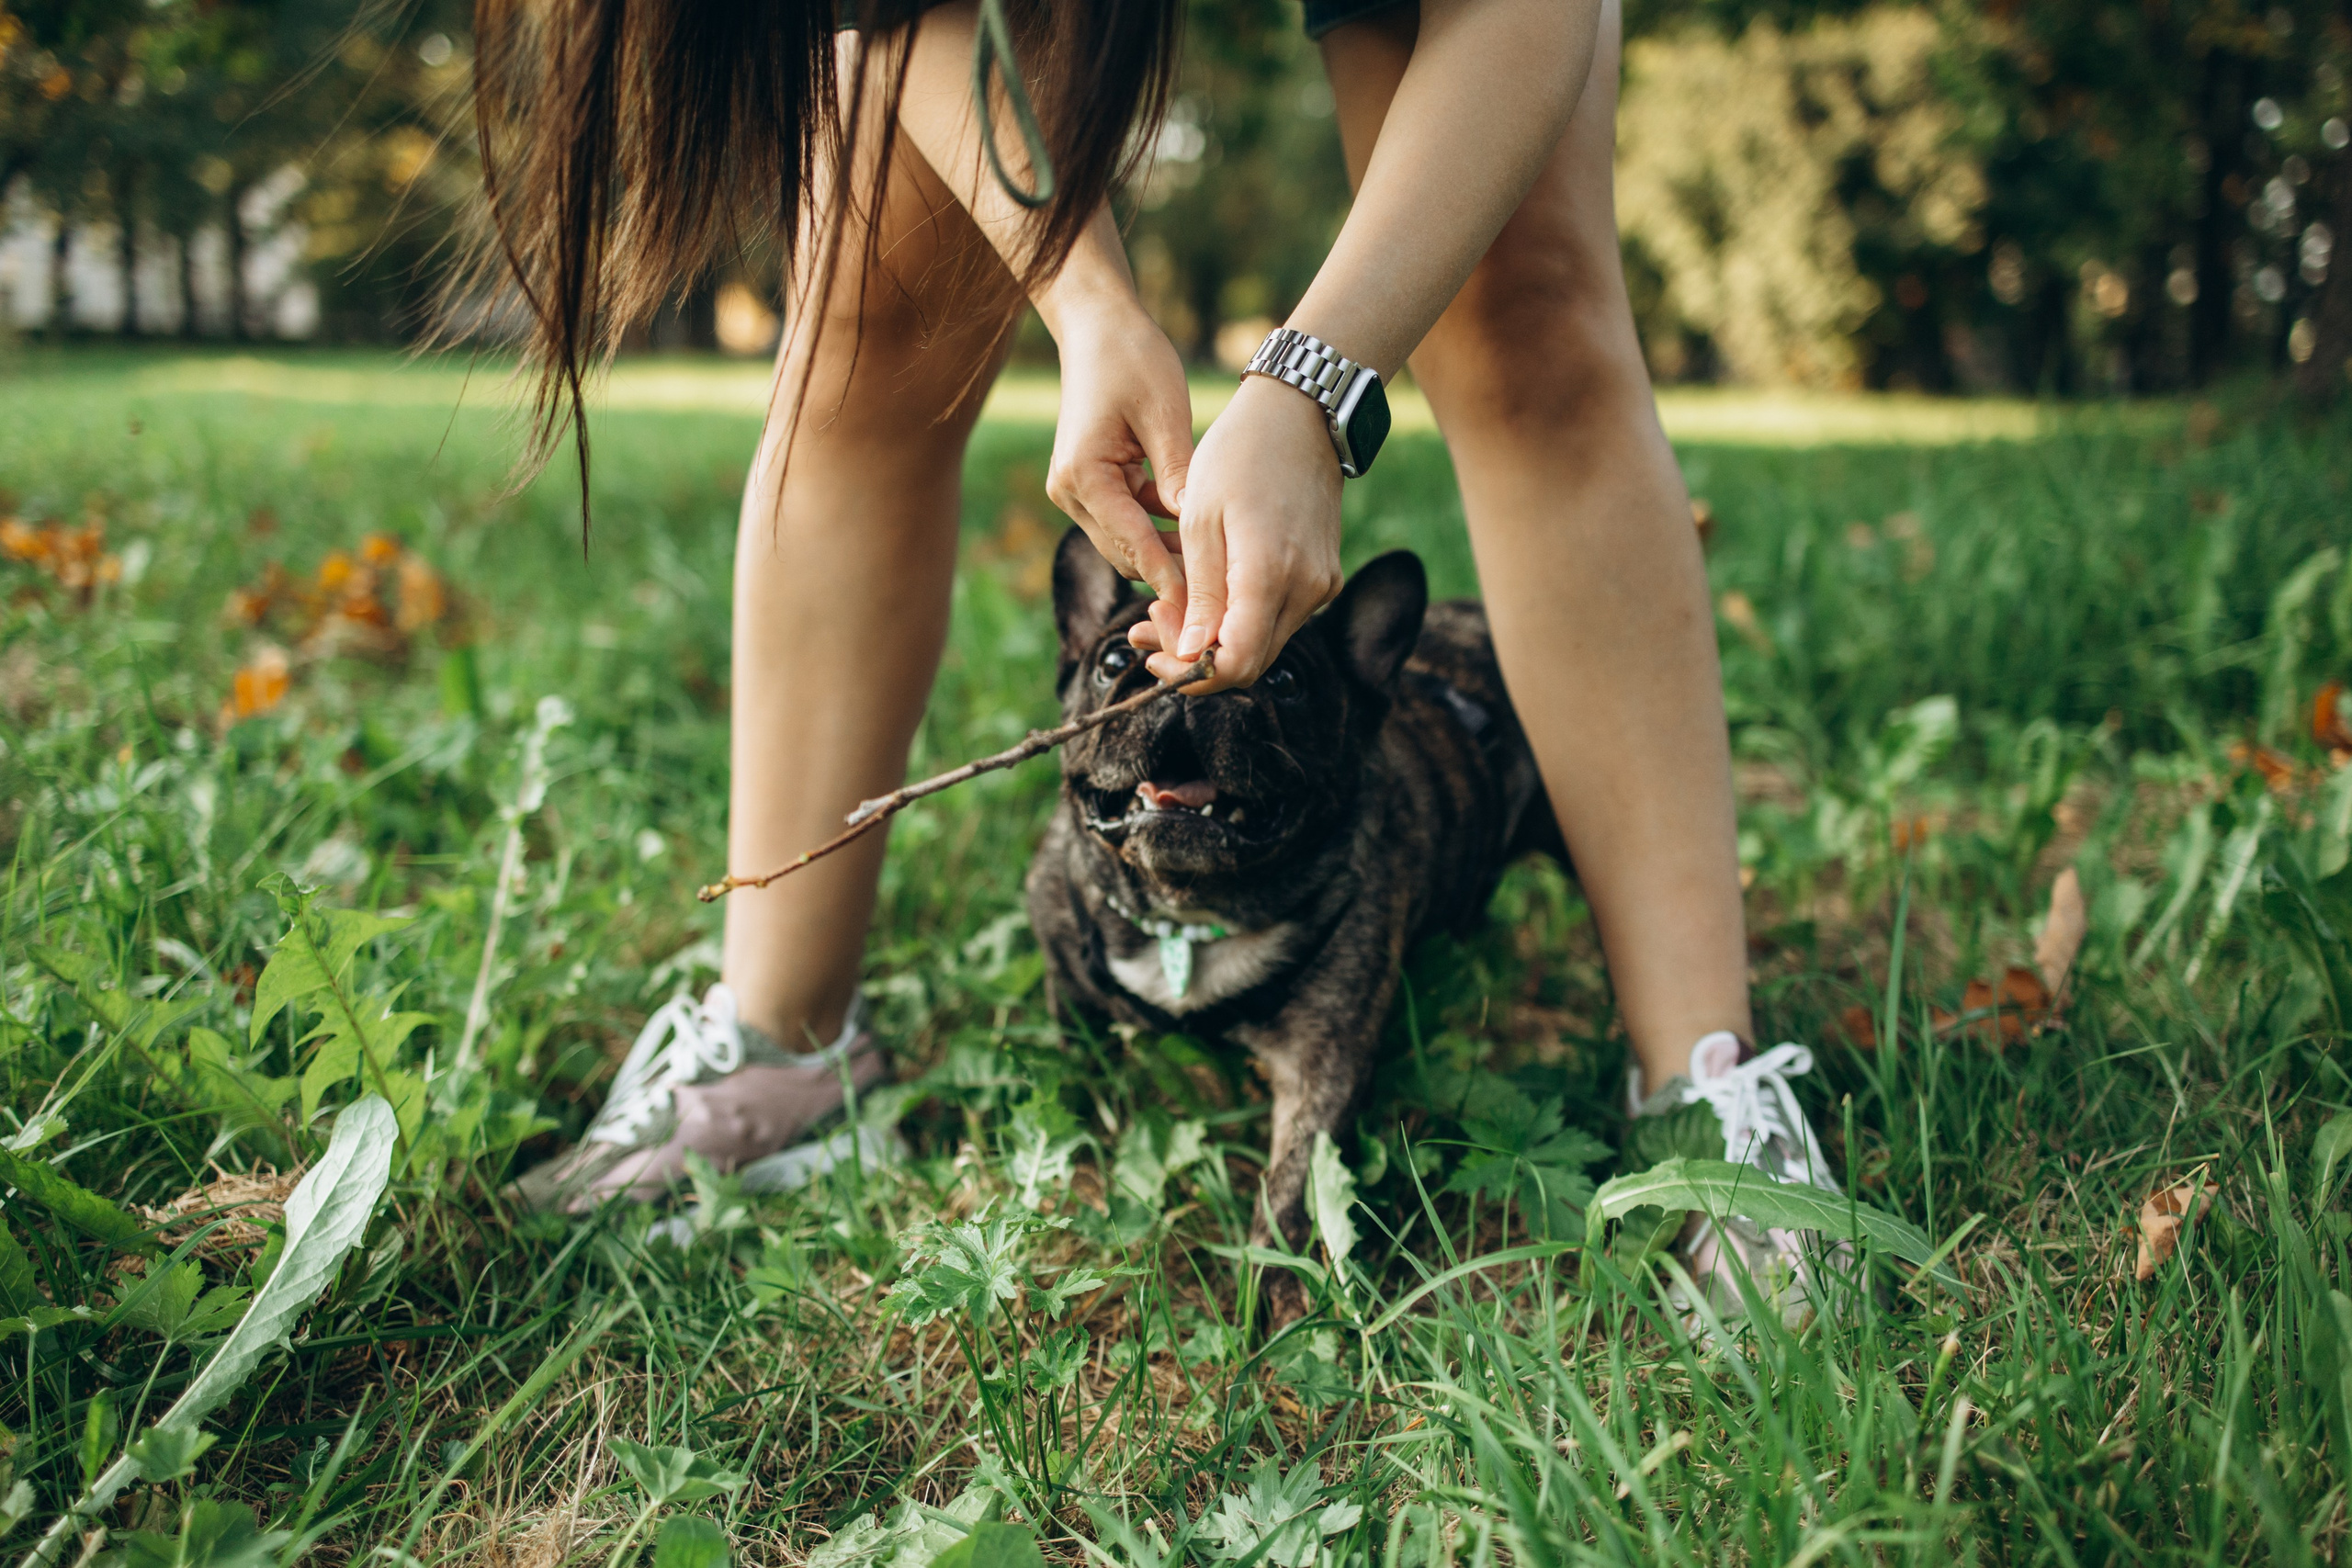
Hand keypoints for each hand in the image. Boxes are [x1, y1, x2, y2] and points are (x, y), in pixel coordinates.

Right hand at [1042, 300, 1195, 606]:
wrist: (1097, 326)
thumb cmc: (1133, 357)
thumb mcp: (1165, 413)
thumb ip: (1180, 474)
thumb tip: (1201, 531)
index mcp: (1083, 475)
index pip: (1133, 543)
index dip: (1172, 579)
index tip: (1206, 610)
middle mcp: (1069, 492)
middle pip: (1126, 554)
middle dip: (1172, 574)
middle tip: (1224, 597)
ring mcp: (1074, 491)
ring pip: (1127, 544)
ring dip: (1167, 553)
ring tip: (1220, 567)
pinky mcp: (1089, 485)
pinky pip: (1128, 522)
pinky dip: (1159, 530)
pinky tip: (1198, 531)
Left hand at [1133, 374, 1343, 691]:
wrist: (1299, 415)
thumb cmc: (1239, 455)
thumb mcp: (1200, 522)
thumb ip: (1198, 594)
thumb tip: (1191, 656)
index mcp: (1270, 574)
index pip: (1236, 663)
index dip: (1191, 674)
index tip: (1153, 653)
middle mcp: (1306, 589)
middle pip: (1249, 662)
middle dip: (1194, 658)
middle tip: (1146, 626)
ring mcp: (1320, 585)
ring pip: (1262, 643)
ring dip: (1213, 638)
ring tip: (1163, 606)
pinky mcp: (1323, 577)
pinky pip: (1277, 617)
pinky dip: (1239, 618)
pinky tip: (1204, 592)